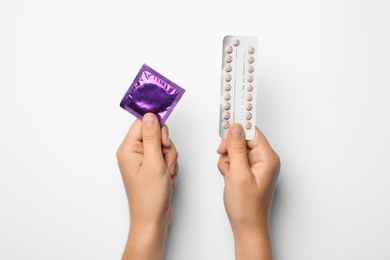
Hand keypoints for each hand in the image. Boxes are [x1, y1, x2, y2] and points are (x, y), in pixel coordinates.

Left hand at [116, 113, 178, 259]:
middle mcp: (133, 153)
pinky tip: (168, 177)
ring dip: (170, 158)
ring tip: (167, 173)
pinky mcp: (151, 167)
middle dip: (166, 147)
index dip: (157, 127)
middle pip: (155, 134)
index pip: (142, 123)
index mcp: (128, 149)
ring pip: (163, 146)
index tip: (165, 139)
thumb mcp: (154, 162)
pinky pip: (165, 156)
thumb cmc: (150, 197)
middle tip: (165, 160)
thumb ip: (152, 137)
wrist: (152, 219)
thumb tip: (150, 116)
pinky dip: (170, 165)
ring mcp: (143, 161)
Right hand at [217, 124, 279, 259]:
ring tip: (230, 176)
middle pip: (242, 140)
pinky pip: (234, 159)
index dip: (238, 127)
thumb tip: (235, 127)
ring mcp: (256, 166)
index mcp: (268, 158)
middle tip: (227, 161)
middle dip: (230, 150)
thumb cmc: (247, 207)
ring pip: (235, 149)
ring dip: (227, 160)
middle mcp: (264, 160)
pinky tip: (229, 179)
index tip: (228, 113)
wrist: (246, 227)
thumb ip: (236, 148)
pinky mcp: (248, 171)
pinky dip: (228, 167)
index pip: (252, 132)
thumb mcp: (238, 174)